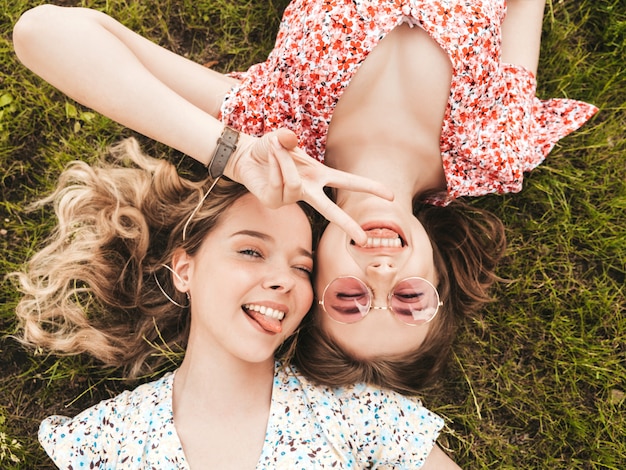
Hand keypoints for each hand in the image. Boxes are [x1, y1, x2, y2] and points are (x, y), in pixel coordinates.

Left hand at [224, 128, 393, 245]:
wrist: (245, 157)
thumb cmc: (269, 149)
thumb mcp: (281, 139)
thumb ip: (286, 138)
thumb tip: (289, 139)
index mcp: (318, 176)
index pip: (347, 183)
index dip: (369, 188)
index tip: (391, 196)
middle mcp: (307, 190)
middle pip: (330, 210)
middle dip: (347, 223)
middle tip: (364, 239)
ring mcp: (291, 199)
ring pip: (296, 183)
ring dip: (285, 161)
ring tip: (275, 147)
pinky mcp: (274, 202)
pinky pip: (280, 183)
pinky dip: (274, 164)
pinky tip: (268, 157)